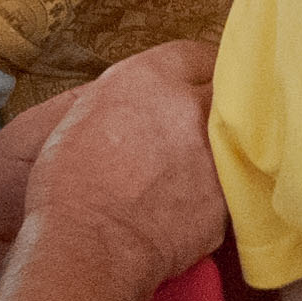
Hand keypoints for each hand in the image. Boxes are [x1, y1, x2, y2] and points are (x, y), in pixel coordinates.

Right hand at [21, 39, 224, 291]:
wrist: (89, 246)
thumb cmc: (68, 187)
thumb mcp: (81, 118)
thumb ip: (123, 98)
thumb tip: (143, 102)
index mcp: (148, 78)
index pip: (194, 54)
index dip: (194, 71)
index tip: (195, 82)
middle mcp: (190, 107)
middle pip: (223, 91)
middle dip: (214, 104)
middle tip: (196, 125)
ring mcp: (215, 152)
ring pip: (233, 138)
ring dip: (219, 147)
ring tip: (194, 168)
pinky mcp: (228, 196)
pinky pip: (231, 184)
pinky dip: (217, 190)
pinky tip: (191, 203)